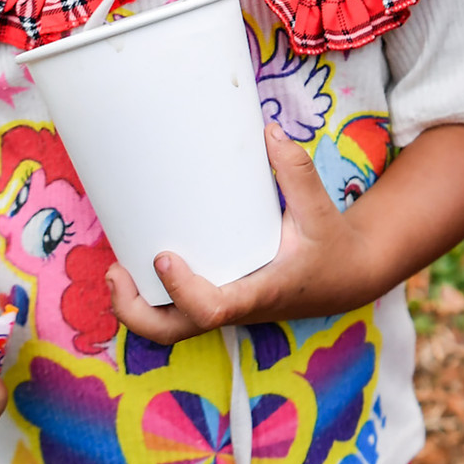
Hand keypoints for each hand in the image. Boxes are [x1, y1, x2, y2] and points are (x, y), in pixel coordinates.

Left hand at [107, 124, 378, 342]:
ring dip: (136, 308)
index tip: (164, 257)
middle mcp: (237, 308)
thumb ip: (297, 172)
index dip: (183, 290)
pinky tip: (136, 267)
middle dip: (136, 312)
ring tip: (115, 270)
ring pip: (171, 328)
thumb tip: (269, 132)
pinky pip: (178, 313)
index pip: (214, 309)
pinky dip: (151, 300)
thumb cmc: (332, 247)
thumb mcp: (321, 210)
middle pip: (176, 331)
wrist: (348, 278)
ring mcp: (225, 308)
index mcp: (261, 293)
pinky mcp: (221, 299)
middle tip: (116, 271)